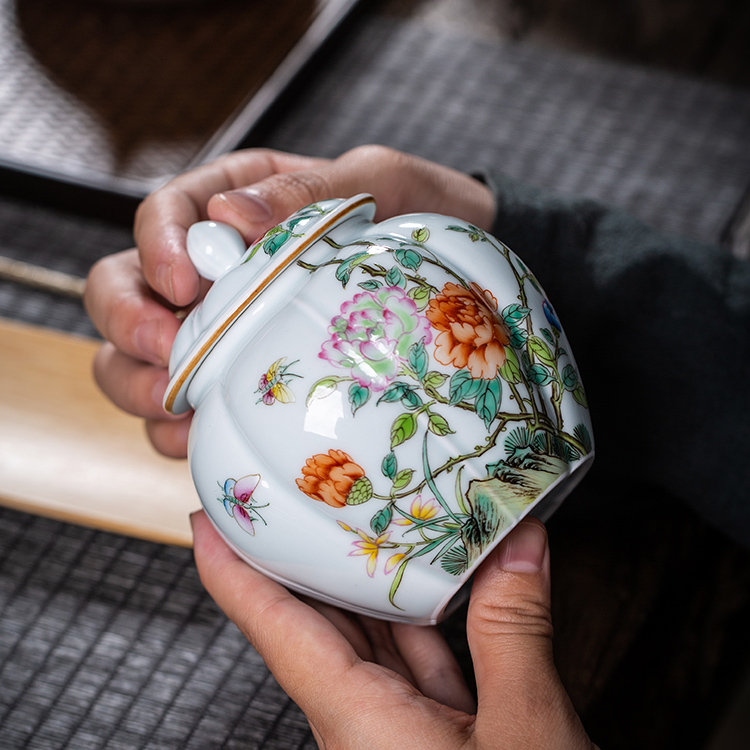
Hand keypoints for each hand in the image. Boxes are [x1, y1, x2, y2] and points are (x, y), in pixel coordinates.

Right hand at [84, 146, 494, 456]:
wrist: (455, 283)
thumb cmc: (415, 217)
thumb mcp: (377, 182)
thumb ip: (308, 189)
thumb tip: (231, 215)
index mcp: (233, 205)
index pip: (163, 214)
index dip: (156, 249)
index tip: (184, 285)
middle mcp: (211, 271)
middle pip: (122, 291)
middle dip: (129, 325)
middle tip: (167, 354)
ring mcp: (215, 334)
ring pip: (133, 359)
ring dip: (142, 388)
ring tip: (184, 410)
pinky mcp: (231, 387)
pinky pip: (178, 416)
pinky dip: (177, 432)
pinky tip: (206, 441)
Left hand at [192, 512, 593, 748]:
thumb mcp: (524, 734)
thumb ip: (515, 632)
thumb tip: (517, 543)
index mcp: (356, 722)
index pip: (273, 628)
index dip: (232, 568)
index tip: (209, 515)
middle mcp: (359, 726)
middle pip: (316, 624)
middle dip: (306, 557)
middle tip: (306, 495)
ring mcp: (394, 736)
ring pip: (367, 644)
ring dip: (375, 584)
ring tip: (379, 522)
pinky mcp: (429, 743)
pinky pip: (411, 669)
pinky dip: (425, 624)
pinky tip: (447, 587)